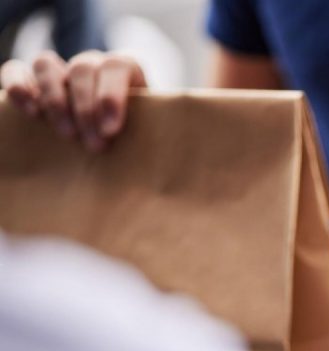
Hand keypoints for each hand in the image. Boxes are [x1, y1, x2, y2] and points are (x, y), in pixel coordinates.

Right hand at [1, 50, 145, 150]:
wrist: (117, 144)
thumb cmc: (139, 141)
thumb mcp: (151, 137)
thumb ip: (158, 140)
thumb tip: (170, 167)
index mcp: (126, 71)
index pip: (117, 66)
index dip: (113, 95)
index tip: (112, 129)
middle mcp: (92, 65)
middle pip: (83, 68)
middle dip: (88, 109)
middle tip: (94, 145)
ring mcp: (61, 71)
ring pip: (48, 65)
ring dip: (55, 99)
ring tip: (65, 133)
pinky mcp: (33, 82)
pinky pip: (16, 70)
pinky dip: (19, 85)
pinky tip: (28, 110)